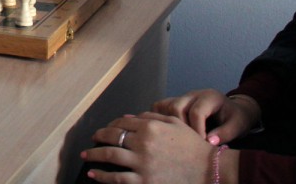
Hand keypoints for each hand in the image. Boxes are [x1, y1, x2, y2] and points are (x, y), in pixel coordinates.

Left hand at [82, 113, 219, 183]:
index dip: (109, 125)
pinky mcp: (144, 182)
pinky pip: (117, 178)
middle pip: (112, 137)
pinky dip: (102, 176)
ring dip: (94, 155)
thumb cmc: (193, 147)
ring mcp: (142, 164)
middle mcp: (143, 143)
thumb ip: (151, 117)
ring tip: (86, 155)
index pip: (121, 123)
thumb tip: (129, 118)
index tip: (105, 130)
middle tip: (92, 140)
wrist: (209, 171)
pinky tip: (94, 174)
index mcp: (150, 127)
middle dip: (98, 137)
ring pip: (110, 156)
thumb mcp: (175, 124)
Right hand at [153, 89, 259, 144]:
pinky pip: (159, 106)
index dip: (197, 130)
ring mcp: (182, 97)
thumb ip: (225, 133)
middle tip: (188, 142)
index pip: (196, 112)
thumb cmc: (236, 119)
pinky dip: (159, 118)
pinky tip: (167, 131)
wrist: (233, 110)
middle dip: (181, 127)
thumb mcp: (238, 126)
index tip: (201, 144)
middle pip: (176, 106)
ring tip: (177, 137)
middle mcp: (193, 94)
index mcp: (210, 97)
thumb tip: (208, 141)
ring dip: (168, 123)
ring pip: (164, 105)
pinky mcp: (175, 101)